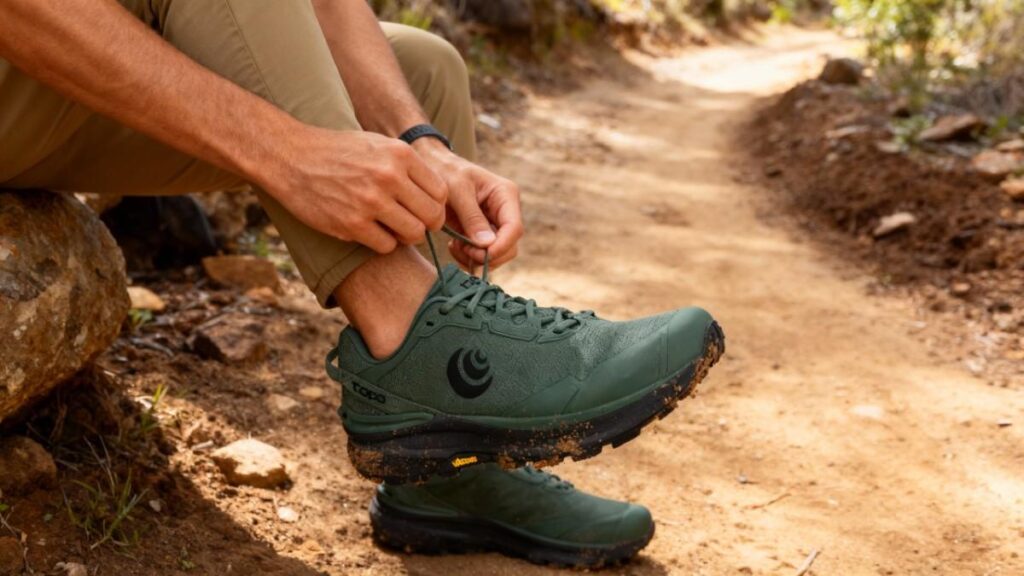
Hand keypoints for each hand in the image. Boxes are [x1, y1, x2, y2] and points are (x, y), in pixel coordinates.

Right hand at [258, 125, 446, 253]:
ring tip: (392, 229)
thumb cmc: (337, 151)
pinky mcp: (352, 224)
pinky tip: (371, 232)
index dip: (436, 206)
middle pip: (432, 216)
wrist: (290, 156)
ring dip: (406, 237)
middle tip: (412, 224)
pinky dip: (384, 244)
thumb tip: (437, 195)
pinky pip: (387, 246)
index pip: (441, 192)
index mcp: (400, 154)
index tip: (424, 210)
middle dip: (426, 225)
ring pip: (414, 234)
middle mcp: (389, 177)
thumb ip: (408, 166)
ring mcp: (370, 202)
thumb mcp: (378, 144)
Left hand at [413, 139, 523, 268]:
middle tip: (463, 250)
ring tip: (455, 246)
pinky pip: (482, 255)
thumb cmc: (445, 171)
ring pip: (496, 255)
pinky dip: (468, 257)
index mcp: (505, 195)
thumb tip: (487, 245)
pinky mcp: (482, 234)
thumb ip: (472, 216)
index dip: (501, 246)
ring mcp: (494, 224)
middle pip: (509, 246)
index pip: (514, 228)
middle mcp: (505, 212)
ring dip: (476, 258)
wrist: (433, 169)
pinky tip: (454, 246)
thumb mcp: (457, 190)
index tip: (480, 255)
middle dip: (487, 255)